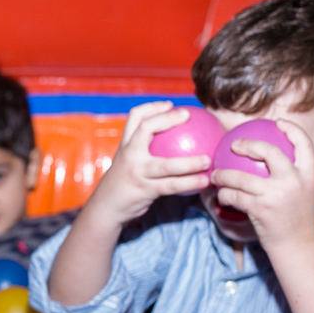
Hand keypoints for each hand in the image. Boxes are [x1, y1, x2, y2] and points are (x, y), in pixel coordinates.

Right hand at [87, 101, 211, 226]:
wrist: (106, 207)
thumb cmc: (124, 183)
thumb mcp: (127, 162)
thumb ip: (143, 151)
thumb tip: (175, 141)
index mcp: (125, 145)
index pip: (135, 118)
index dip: (152, 107)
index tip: (170, 105)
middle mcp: (129, 155)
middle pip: (145, 129)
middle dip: (167, 119)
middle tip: (188, 115)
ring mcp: (136, 172)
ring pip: (166, 165)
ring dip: (190, 163)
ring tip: (208, 160)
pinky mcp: (144, 190)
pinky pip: (172, 186)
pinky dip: (190, 183)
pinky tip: (204, 181)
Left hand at [209, 119, 313, 252]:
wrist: (298, 248)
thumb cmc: (305, 220)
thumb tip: (308, 149)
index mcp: (310, 175)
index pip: (304, 144)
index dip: (291, 129)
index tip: (277, 123)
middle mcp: (295, 181)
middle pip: (269, 151)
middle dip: (248, 145)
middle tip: (234, 144)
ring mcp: (277, 194)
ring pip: (242, 176)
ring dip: (224, 174)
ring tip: (215, 174)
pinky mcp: (260, 209)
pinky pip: (234, 195)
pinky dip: (224, 194)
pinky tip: (219, 195)